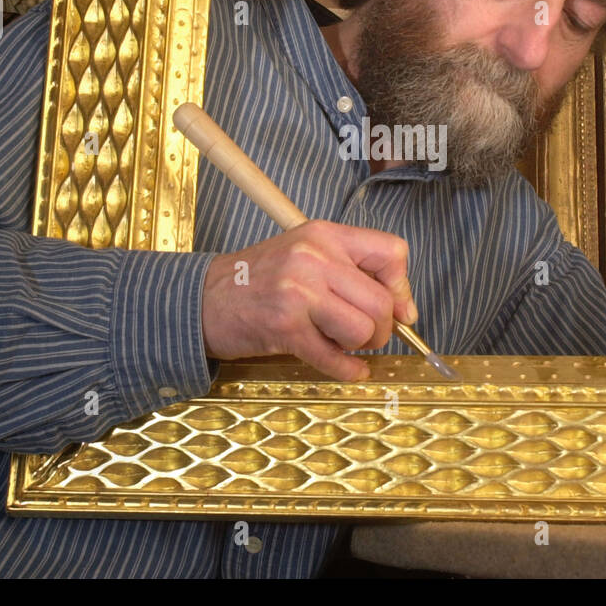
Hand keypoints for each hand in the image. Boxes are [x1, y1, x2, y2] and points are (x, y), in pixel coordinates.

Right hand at [200, 219, 416, 380]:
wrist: (202, 299)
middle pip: (382, 301)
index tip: (399, 308)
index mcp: (324, 235)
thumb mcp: (305, 255)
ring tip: (344, 344)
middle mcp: (314, 258)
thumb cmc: (258, 280)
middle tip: (368, 336)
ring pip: (363, 330)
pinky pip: (333, 358)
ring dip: (361, 347)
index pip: (391, 252)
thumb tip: (404, 310)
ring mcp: (298, 292)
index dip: (402, 286)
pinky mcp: (285, 327)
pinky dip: (346, 370)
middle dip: (384, 328)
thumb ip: (349, 271)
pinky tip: (347, 369)